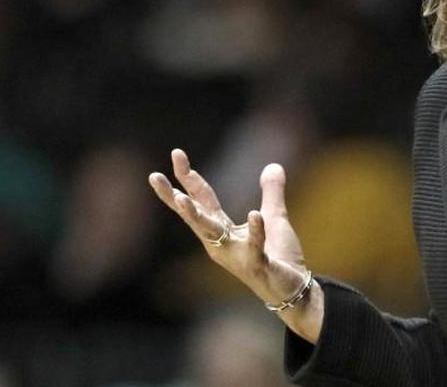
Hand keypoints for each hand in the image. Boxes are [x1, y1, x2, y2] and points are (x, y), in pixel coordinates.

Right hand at [148, 149, 321, 339]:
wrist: (292, 290)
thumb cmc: (279, 256)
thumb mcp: (274, 217)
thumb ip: (271, 192)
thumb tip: (273, 165)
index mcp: (223, 230)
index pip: (202, 200)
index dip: (189, 178)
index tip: (176, 154)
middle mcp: (221, 243)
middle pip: (195, 215)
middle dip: (175, 195)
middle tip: (154, 176)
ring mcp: (236, 255)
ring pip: (211, 233)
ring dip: (196, 216)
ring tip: (182, 198)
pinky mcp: (257, 264)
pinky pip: (254, 245)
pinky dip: (254, 230)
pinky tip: (255, 214)